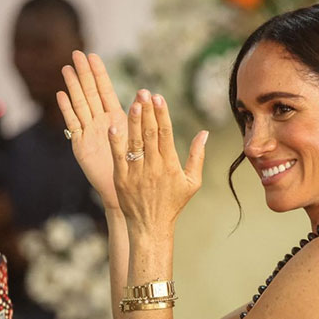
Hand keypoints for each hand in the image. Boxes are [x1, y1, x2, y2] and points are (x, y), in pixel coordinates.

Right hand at [57, 51, 127, 208]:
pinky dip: (67, 109)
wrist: (125, 189)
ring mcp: (89, 132)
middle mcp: (100, 122)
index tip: (93, 55)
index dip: (99, 73)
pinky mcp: (81, 145)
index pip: (105, 90)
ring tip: (67, 68)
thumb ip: (140, 116)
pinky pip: (74, 124)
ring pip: (80, 104)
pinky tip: (61, 95)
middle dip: (84, 74)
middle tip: (76, 53)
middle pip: (90, 93)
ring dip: (73, 87)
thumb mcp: (140, 138)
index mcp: (116, 118)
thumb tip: (146, 93)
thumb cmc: (136, 166)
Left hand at [108, 90, 207, 234]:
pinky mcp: (122, 179)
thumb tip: (204, 133)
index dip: (162, 114)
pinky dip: (116, 142)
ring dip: (134, 121)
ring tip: (134, 102)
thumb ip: (197, 156)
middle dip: (147, 111)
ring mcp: (136, 172)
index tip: (159, 97)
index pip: (166, 134)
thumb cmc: (173, 203)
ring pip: (135, 141)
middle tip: (144, 92)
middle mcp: (153, 167)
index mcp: (170, 165)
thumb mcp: (192, 182)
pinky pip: (118, 157)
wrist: (151, 226)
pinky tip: (114, 126)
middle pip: (150, 134)